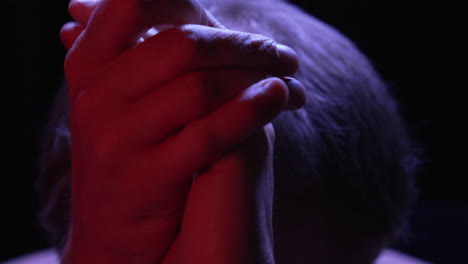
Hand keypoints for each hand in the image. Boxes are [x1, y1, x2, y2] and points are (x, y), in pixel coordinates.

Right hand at [60, 0, 304, 262]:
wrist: (110, 232)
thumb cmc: (128, 156)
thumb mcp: (118, 101)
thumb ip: (144, 56)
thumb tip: (189, 9)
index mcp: (88, 67)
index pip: (132, 4)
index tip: (225, 17)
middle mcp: (96, 98)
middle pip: (183, 45)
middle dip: (244, 44)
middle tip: (281, 54)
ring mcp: (118, 138)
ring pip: (201, 88)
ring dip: (258, 76)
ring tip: (289, 80)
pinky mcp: (148, 177)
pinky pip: (209, 134)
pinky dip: (251, 111)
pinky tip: (279, 99)